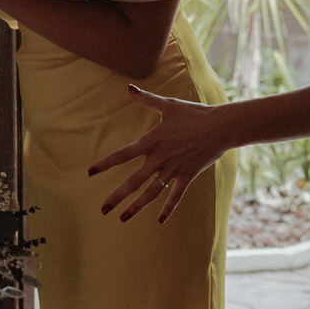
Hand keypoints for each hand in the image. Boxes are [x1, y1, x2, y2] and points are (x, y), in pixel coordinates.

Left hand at [88, 85, 231, 222]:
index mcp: (151, 142)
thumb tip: (129, 88)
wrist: (220, 126)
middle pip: (133, 181)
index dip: (105, 164)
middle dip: (116, 196)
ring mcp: (173, 169)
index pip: (122, 155)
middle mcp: (159, 159)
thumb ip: (146, 99)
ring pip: (151, 192)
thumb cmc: (194, 114)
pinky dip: (168, 208)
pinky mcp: (187, 176)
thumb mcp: (168, 105)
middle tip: (103, 210)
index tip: (90, 173)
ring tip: (123, 218)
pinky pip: (175, 196)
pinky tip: (160, 220)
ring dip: (136, 206)